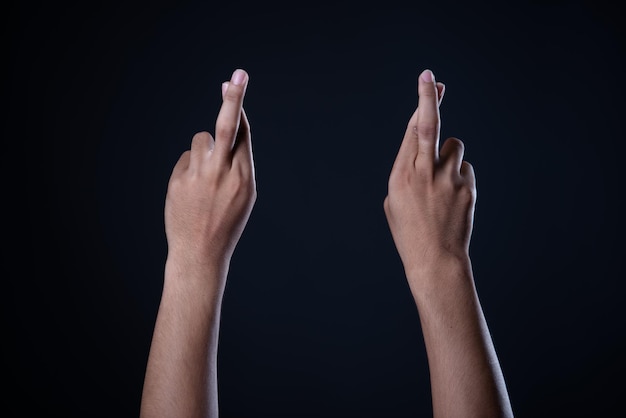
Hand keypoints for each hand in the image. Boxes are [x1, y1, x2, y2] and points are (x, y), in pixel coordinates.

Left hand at [164, 69, 255, 270]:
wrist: (200, 252)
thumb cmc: (226, 221)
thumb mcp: (244, 194)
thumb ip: (239, 161)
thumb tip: (230, 125)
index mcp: (244, 178)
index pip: (243, 133)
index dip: (239, 105)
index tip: (236, 81)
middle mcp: (222, 174)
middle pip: (227, 127)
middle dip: (233, 98)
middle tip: (237, 74)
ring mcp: (198, 177)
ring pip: (201, 139)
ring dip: (205, 151)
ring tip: (206, 178)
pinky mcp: (178, 181)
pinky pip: (186, 158)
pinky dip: (191, 168)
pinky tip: (193, 190)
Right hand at [384, 69, 475, 284]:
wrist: (435, 260)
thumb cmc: (410, 231)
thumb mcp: (394, 201)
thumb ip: (406, 172)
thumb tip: (424, 148)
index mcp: (400, 175)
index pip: (411, 130)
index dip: (421, 102)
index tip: (429, 80)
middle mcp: (423, 173)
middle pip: (428, 125)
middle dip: (430, 98)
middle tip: (432, 78)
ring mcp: (448, 180)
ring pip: (453, 147)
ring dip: (448, 156)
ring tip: (441, 183)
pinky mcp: (467, 188)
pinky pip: (464, 170)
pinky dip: (458, 178)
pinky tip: (451, 200)